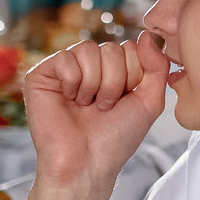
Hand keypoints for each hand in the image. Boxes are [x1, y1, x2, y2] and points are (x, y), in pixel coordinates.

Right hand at [22, 32, 170, 192]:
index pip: (132, 48)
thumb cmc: (116, 138)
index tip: (125, 100)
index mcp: (115, 70)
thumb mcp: (149, 102)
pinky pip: (66, 58)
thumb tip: (147, 35)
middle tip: (104, 107)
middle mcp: (90, 66)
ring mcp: (65, 68)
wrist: (87, 164)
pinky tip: (70, 100)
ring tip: (88, 105)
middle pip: (112, 48)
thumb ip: (157, 67)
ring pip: (89, 50)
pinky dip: (74, 83)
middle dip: (115, 82)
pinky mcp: (42, 74)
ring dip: (95, 84)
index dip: (134, 75)